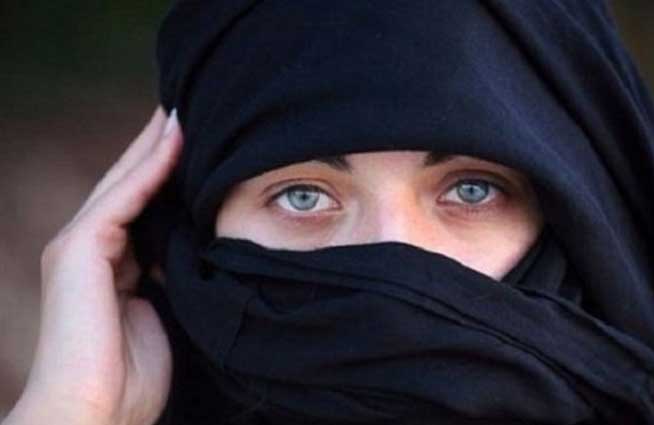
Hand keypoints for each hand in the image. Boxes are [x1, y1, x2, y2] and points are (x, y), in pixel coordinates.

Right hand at [4, 106, 181, 424]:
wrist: (94, 414)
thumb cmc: (132, 379)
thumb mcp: (164, 314)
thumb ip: (172, 278)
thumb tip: (202, 251)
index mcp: (111, 265)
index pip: (144, 206)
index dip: (170, 173)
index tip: (203, 145)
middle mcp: (92, 248)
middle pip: (133, 185)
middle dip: (160, 147)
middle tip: (192, 109)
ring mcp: (80, 245)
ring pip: (126, 180)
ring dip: (156, 143)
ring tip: (185, 108)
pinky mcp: (78, 248)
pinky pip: (124, 196)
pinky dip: (151, 165)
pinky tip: (176, 135)